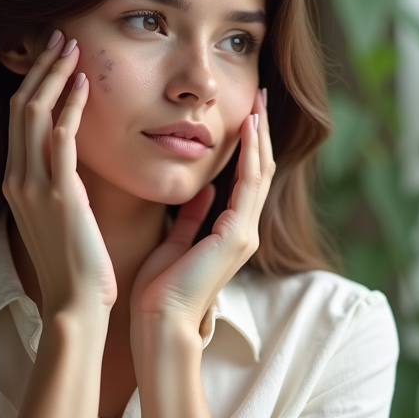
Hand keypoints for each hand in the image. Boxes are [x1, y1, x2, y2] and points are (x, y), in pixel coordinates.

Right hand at [2, 30, 116, 318]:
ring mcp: (33, 187)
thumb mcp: (60, 219)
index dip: (34, 84)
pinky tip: (84, 83)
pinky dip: (69, 105)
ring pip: (34, 113)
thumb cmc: (77, 268)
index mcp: (16, 186)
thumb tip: (73, 163)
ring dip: (53, 75)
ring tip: (71, 46)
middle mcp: (17, 181)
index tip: (52, 57)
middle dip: (40, 68)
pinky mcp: (58, 195)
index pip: (18, 121)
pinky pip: (59, 137)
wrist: (75, 305)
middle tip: (60, 36)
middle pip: (21, 107)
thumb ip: (60, 187)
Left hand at [130, 88, 272, 345]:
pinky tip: (247, 128)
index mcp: (229, 234)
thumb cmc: (158, 291)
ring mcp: (245, 233)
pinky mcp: (237, 235)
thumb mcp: (175, 242)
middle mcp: (244, 231)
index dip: (245, 145)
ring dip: (259, 135)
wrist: (159, 322)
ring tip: (258, 102)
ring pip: (260, 172)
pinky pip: (249, 185)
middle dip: (259, 132)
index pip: (244, 179)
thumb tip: (202, 191)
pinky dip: (249, 154)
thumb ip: (191, 218)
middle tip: (260, 95)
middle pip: (260, 170)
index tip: (243, 113)